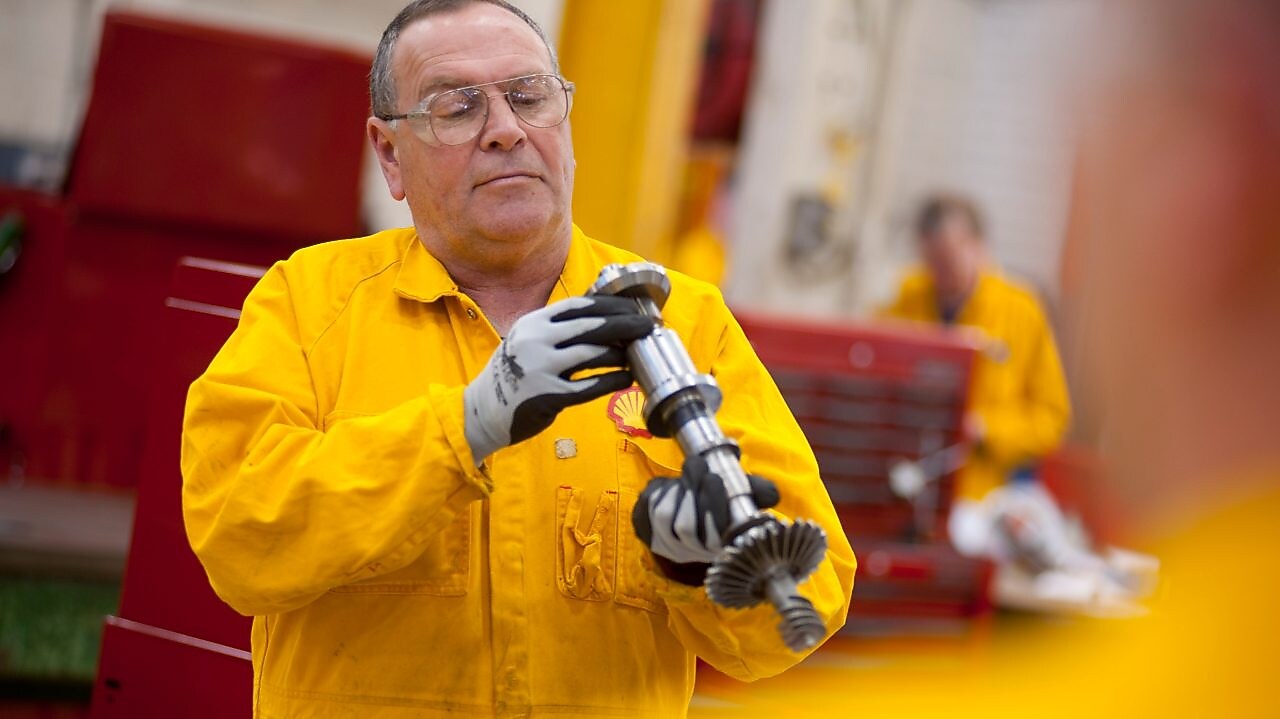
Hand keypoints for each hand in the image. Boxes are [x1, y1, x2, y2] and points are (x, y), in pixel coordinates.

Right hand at [463, 295, 652, 463]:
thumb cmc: (512, 374)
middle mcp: (536, 340)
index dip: (612, 305)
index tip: (634, 307)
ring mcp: (541, 368)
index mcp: (533, 322)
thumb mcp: (527, 340)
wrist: (482, 410)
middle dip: (626, 324)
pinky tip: (627, 379)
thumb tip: (602, 314)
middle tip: (650, 326)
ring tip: (636, 354)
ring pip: (593, 353)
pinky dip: (612, 381)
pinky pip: (589, 386)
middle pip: (592, 325)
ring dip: (620, 353)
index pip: (580, 305)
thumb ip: (557, 329)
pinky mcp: (548, 396)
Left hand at [632, 454, 779, 564]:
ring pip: (665, 518)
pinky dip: (659, 491)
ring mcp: (666, 546)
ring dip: (676, 490)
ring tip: (688, 475)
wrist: (682, 502)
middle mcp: (691, 553)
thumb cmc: (717, 498)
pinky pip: (647, 510)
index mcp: (718, 547)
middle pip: (686, 528)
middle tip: (702, 467)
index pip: (714, 539)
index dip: (714, 508)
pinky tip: (671, 486)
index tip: (717, 478)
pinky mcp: (647, 532)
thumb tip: (772, 496)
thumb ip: (758, 491)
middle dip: (692, 492)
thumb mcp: (740, 494)